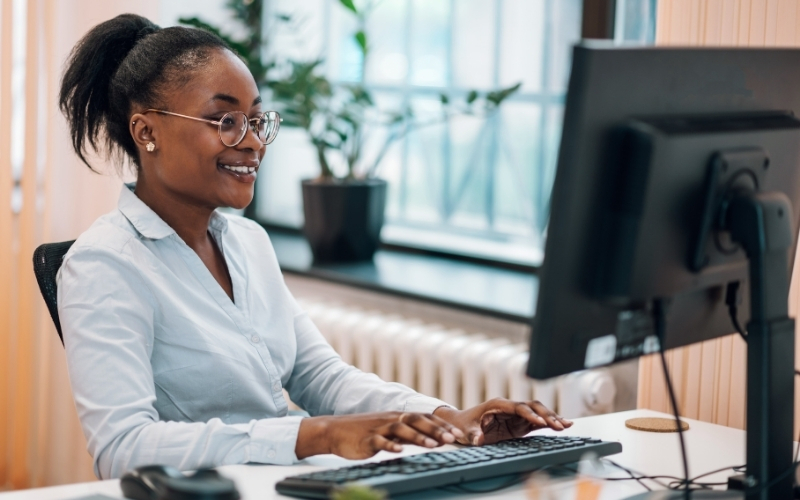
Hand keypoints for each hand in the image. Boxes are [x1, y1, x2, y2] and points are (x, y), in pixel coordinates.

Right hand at [295, 412, 465, 459]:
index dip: (441, 425)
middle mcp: (391, 419)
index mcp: (398, 417)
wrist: (336, 430)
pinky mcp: (367, 439)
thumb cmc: (364, 431)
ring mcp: (379, 429)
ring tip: (432, 445)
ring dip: (418, 437)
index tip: (458, 434)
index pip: (424, 418)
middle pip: (417, 421)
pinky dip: (390, 446)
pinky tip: (399, 451)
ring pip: (401, 430)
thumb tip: (430, 438)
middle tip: (452, 438)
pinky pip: (380, 442)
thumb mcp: (389, 429)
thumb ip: (408, 432)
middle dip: (436, 429)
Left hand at [433, 398, 572, 445]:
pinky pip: (537, 421)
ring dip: (551, 417)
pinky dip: (549, 423)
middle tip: (559, 425)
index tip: (541, 422)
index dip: (530, 414)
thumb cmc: (464, 424)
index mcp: (498, 405)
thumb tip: (478, 439)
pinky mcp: (520, 423)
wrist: (462, 423)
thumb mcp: (466, 430)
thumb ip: (473, 434)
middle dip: (546, 415)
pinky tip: (562, 426)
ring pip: (538, 412)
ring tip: (566, 425)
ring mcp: (516, 415)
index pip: (518, 407)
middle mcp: (510, 407)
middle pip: (532, 407)